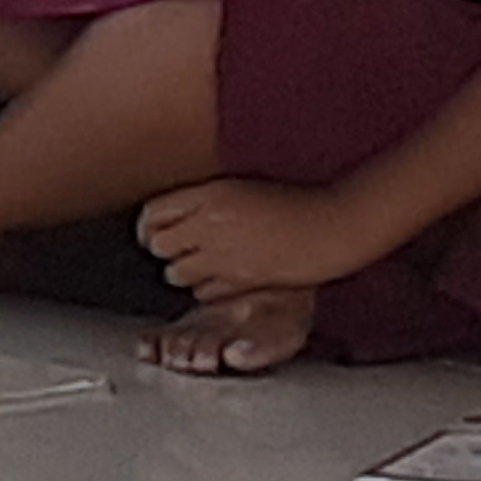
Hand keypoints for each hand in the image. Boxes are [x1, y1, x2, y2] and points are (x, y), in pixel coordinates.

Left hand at [139, 177, 388, 303]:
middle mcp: (210, 222)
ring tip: (198, 270)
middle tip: (175, 254)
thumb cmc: (293, 203)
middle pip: (159, 244)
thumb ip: (205, 200)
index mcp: (208, 194)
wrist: (332, 224)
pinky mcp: (242, 279)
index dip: (148, 226)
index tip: (152, 233)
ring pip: (176, 273)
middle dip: (164, 251)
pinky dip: (207, 291)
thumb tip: (177, 214)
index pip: (153, 211)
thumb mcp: (239, 188)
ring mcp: (225, 252)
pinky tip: (220, 283)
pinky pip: (204, 292)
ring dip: (183, 273)